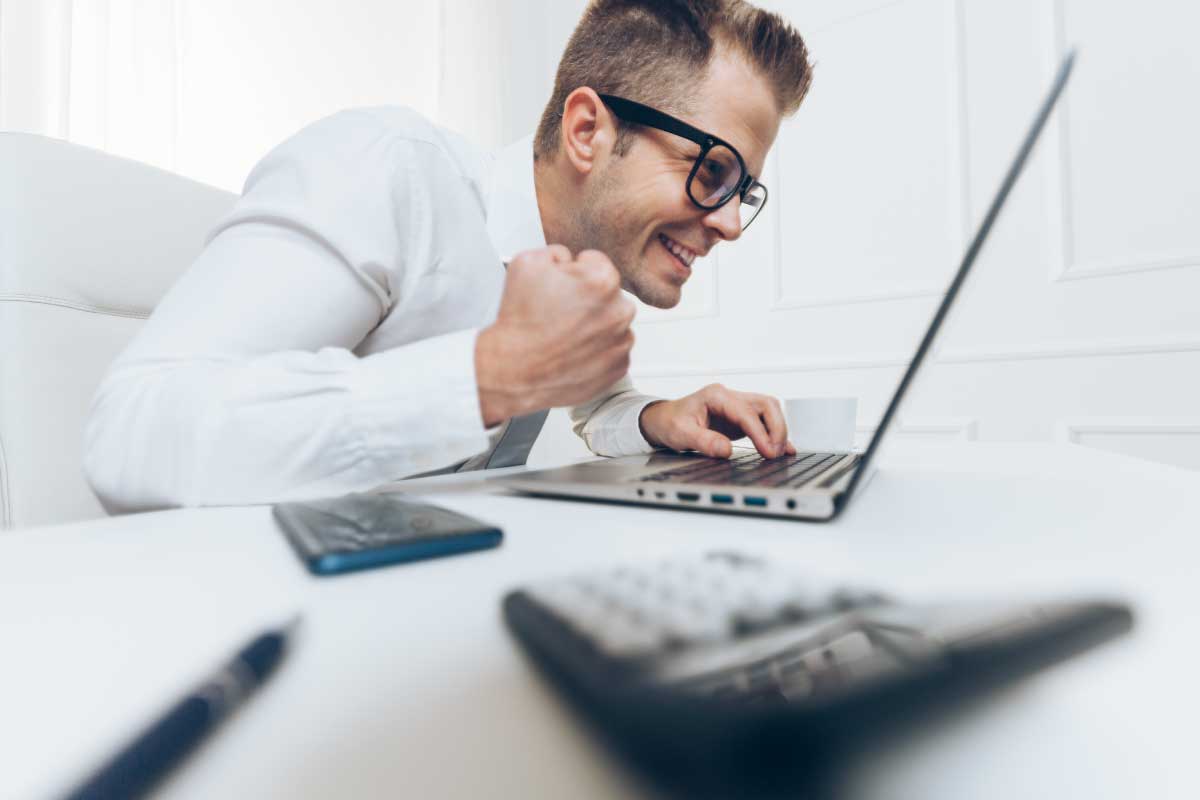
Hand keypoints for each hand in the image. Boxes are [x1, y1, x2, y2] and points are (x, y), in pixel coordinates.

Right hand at [476, 245, 635, 425]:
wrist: (514, 370)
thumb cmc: (520, 322)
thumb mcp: (526, 262)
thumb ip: (556, 251)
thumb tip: (567, 258)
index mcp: (602, 280)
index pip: (594, 262)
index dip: (572, 271)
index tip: (559, 286)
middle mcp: (620, 310)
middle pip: (607, 293)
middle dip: (586, 298)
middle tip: (557, 311)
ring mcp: (621, 341)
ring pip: (611, 322)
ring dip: (593, 324)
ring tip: (563, 333)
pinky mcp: (618, 366)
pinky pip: (612, 350)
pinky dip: (597, 350)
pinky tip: (572, 350)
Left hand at [638, 384, 795, 458]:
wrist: (661, 420)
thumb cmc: (669, 423)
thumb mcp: (680, 434)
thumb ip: (704, 441)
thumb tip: (726, 450)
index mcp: (716, 395)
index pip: (746, 412)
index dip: (760, 432)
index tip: (767, 450)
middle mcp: (729, 397)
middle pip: (766, 404)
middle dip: (776, 428)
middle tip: (775, 452)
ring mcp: (736, 406)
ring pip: (769, 411)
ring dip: (777, 430)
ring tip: (779, 453)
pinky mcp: (739, 418)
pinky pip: (763, 422)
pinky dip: (774, 434)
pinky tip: (783, 448)